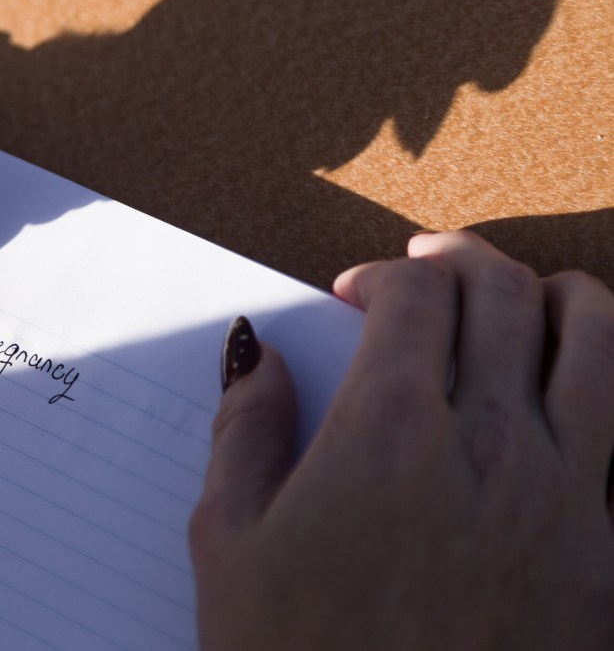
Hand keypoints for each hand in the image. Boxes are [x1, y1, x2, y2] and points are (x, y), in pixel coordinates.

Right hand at [192, 230, 613, 648]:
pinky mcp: (606, 544)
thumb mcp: (230, 545)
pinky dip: (595, 371)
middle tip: (425, 274)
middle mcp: (493, 444)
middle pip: (503, 292)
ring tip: (512, 303)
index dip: (384, 274)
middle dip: (460, 261)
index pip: (418, 293)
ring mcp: (568, 492)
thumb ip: (242, 431)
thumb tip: (258, 358)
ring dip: (550, 294)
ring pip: (593, 333)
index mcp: (389, 432)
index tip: (358, 295)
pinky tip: (557, 389)